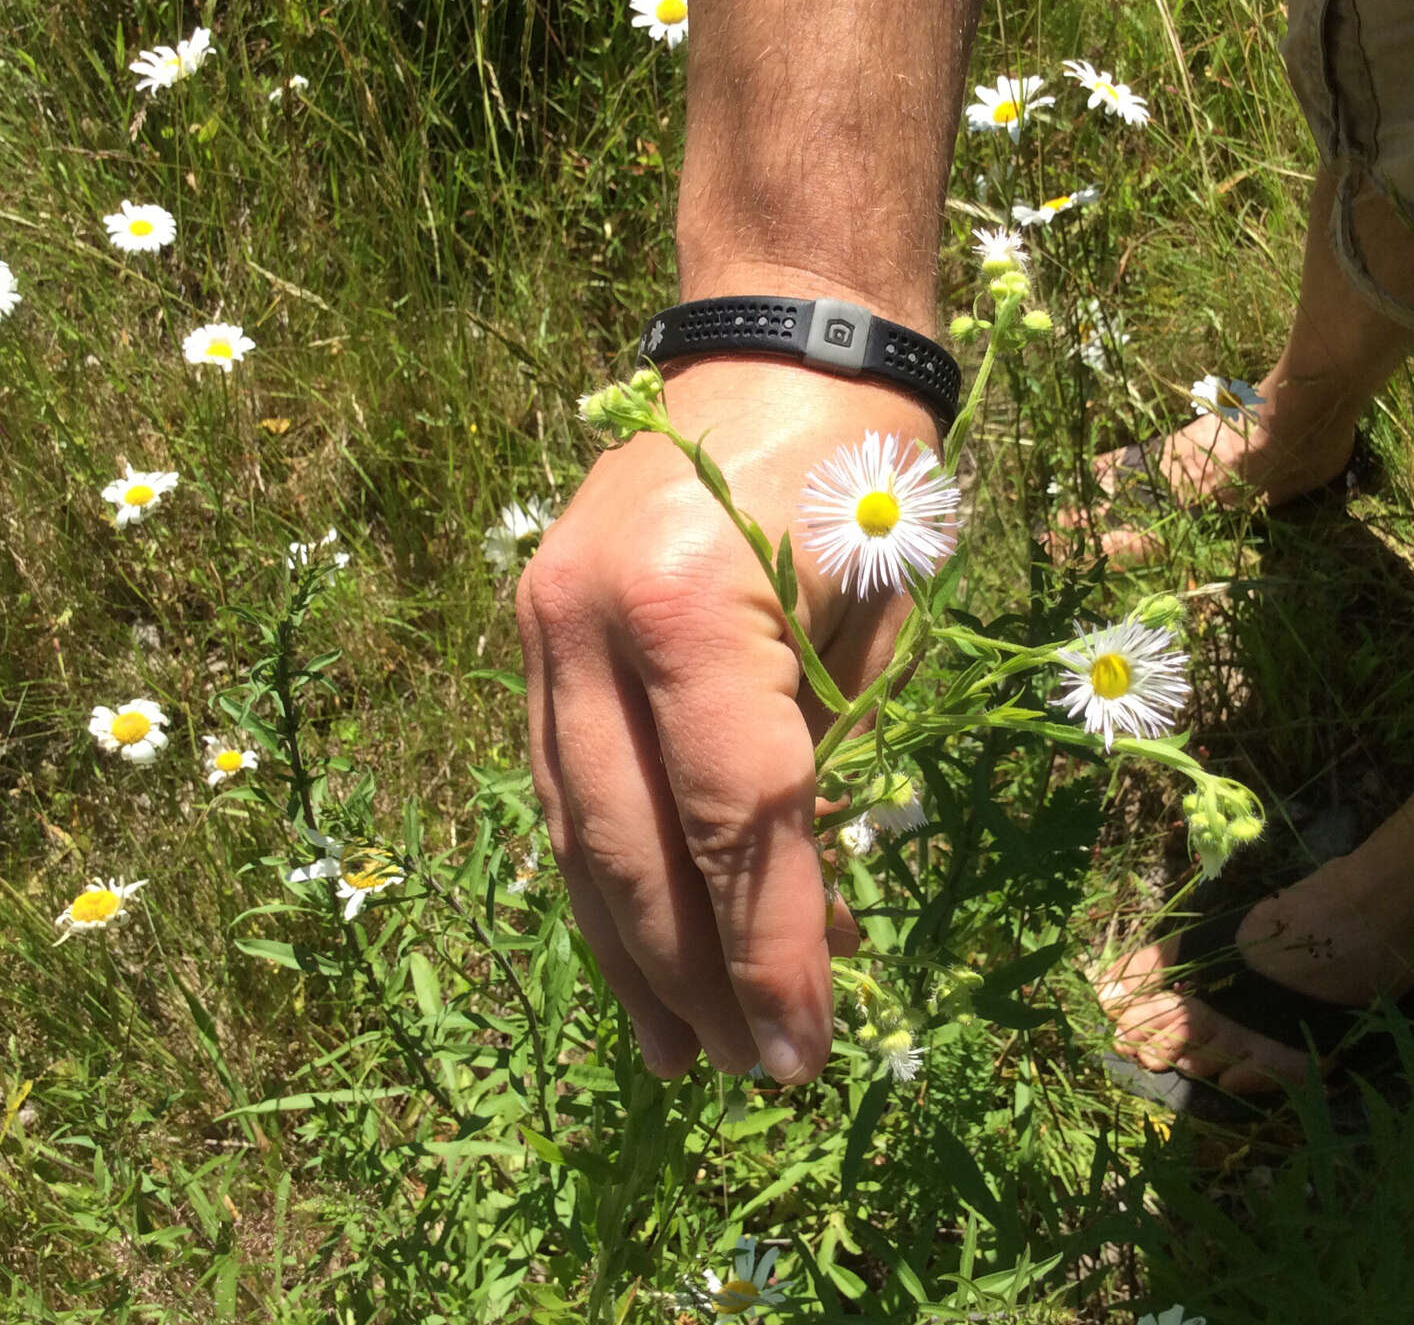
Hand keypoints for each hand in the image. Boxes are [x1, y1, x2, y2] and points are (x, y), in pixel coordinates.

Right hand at [517, 356, 938, 1081]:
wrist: (775, 342)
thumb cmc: (858, 466)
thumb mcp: (880, 611)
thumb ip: (835, 759)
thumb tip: (805, 911)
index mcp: (690, 603)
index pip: (736, 818)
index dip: (773, 946)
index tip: (808, 1049)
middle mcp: (587, 622)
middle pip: (633, 845)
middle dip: (698, 977)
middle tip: (756, 1072)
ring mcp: (541, 630)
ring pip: (576, 831)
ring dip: (631, 956)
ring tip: (683, 1058)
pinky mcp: (533, 639)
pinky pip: (562, 788)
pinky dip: (601, 881)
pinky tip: (634, 955)